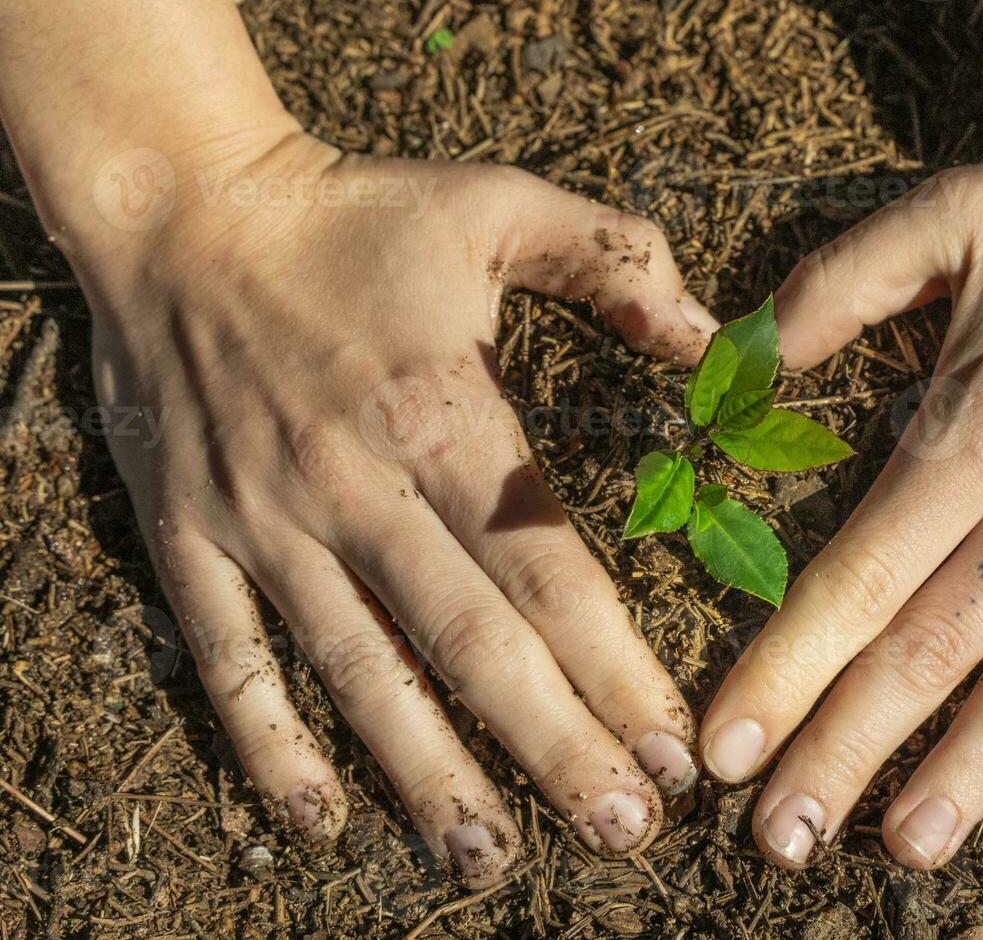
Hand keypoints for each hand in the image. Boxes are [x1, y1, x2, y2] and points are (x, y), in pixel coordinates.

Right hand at [87, 131, 718, 884]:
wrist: (183, 207)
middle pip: (470, 645)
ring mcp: (267, 522)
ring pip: (358, 674)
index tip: (674, 746)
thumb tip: (719, 339)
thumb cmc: (355, 213)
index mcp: (442, 415)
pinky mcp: (193, 537)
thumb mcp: (497, 204)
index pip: (546, 568)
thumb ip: (615, 263)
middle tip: (624, 830)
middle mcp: (356, 486)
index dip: (614, 665)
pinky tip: (319, 820)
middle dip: (553, 746)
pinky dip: (268, 744)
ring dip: (427, 775)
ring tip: (492, 858)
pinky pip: (228, 659)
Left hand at [697, 126, 982, 867]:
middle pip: (932, 649)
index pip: (859, 574)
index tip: (725, 749)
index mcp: (979, 427)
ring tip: (907, 848)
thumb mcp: (954, 213)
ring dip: (973, 770)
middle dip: (846, 750)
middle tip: (777, 842)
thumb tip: (733, 360)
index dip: (785, 668)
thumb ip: (834, 286)